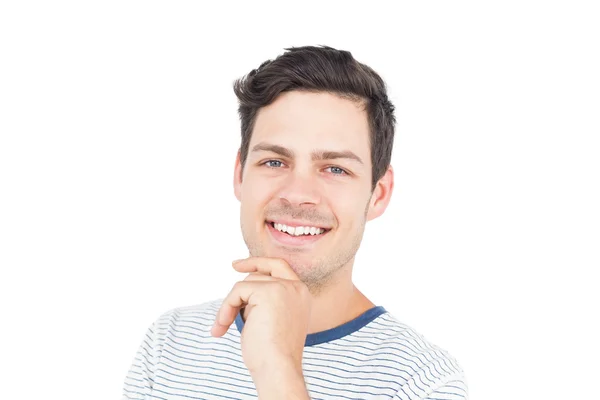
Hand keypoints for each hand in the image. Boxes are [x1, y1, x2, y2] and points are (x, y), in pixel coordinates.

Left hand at [211, 256, 311, 375]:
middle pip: (258, 275)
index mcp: (301, 295)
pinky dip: (226, 308)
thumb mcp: (272, 320)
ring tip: (224, 327)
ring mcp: (284, 288)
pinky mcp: (269, 292)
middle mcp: (296, 288)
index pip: (279, 266)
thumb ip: (265, 301)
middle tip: (224, 315)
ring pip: (245, 284)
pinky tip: (223, 326)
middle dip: (238, 294)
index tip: (236, 265)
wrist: (278, 369)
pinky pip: (237, 291)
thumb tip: (243, 288)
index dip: (258, 263)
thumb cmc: (272, 354)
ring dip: (230, 306)